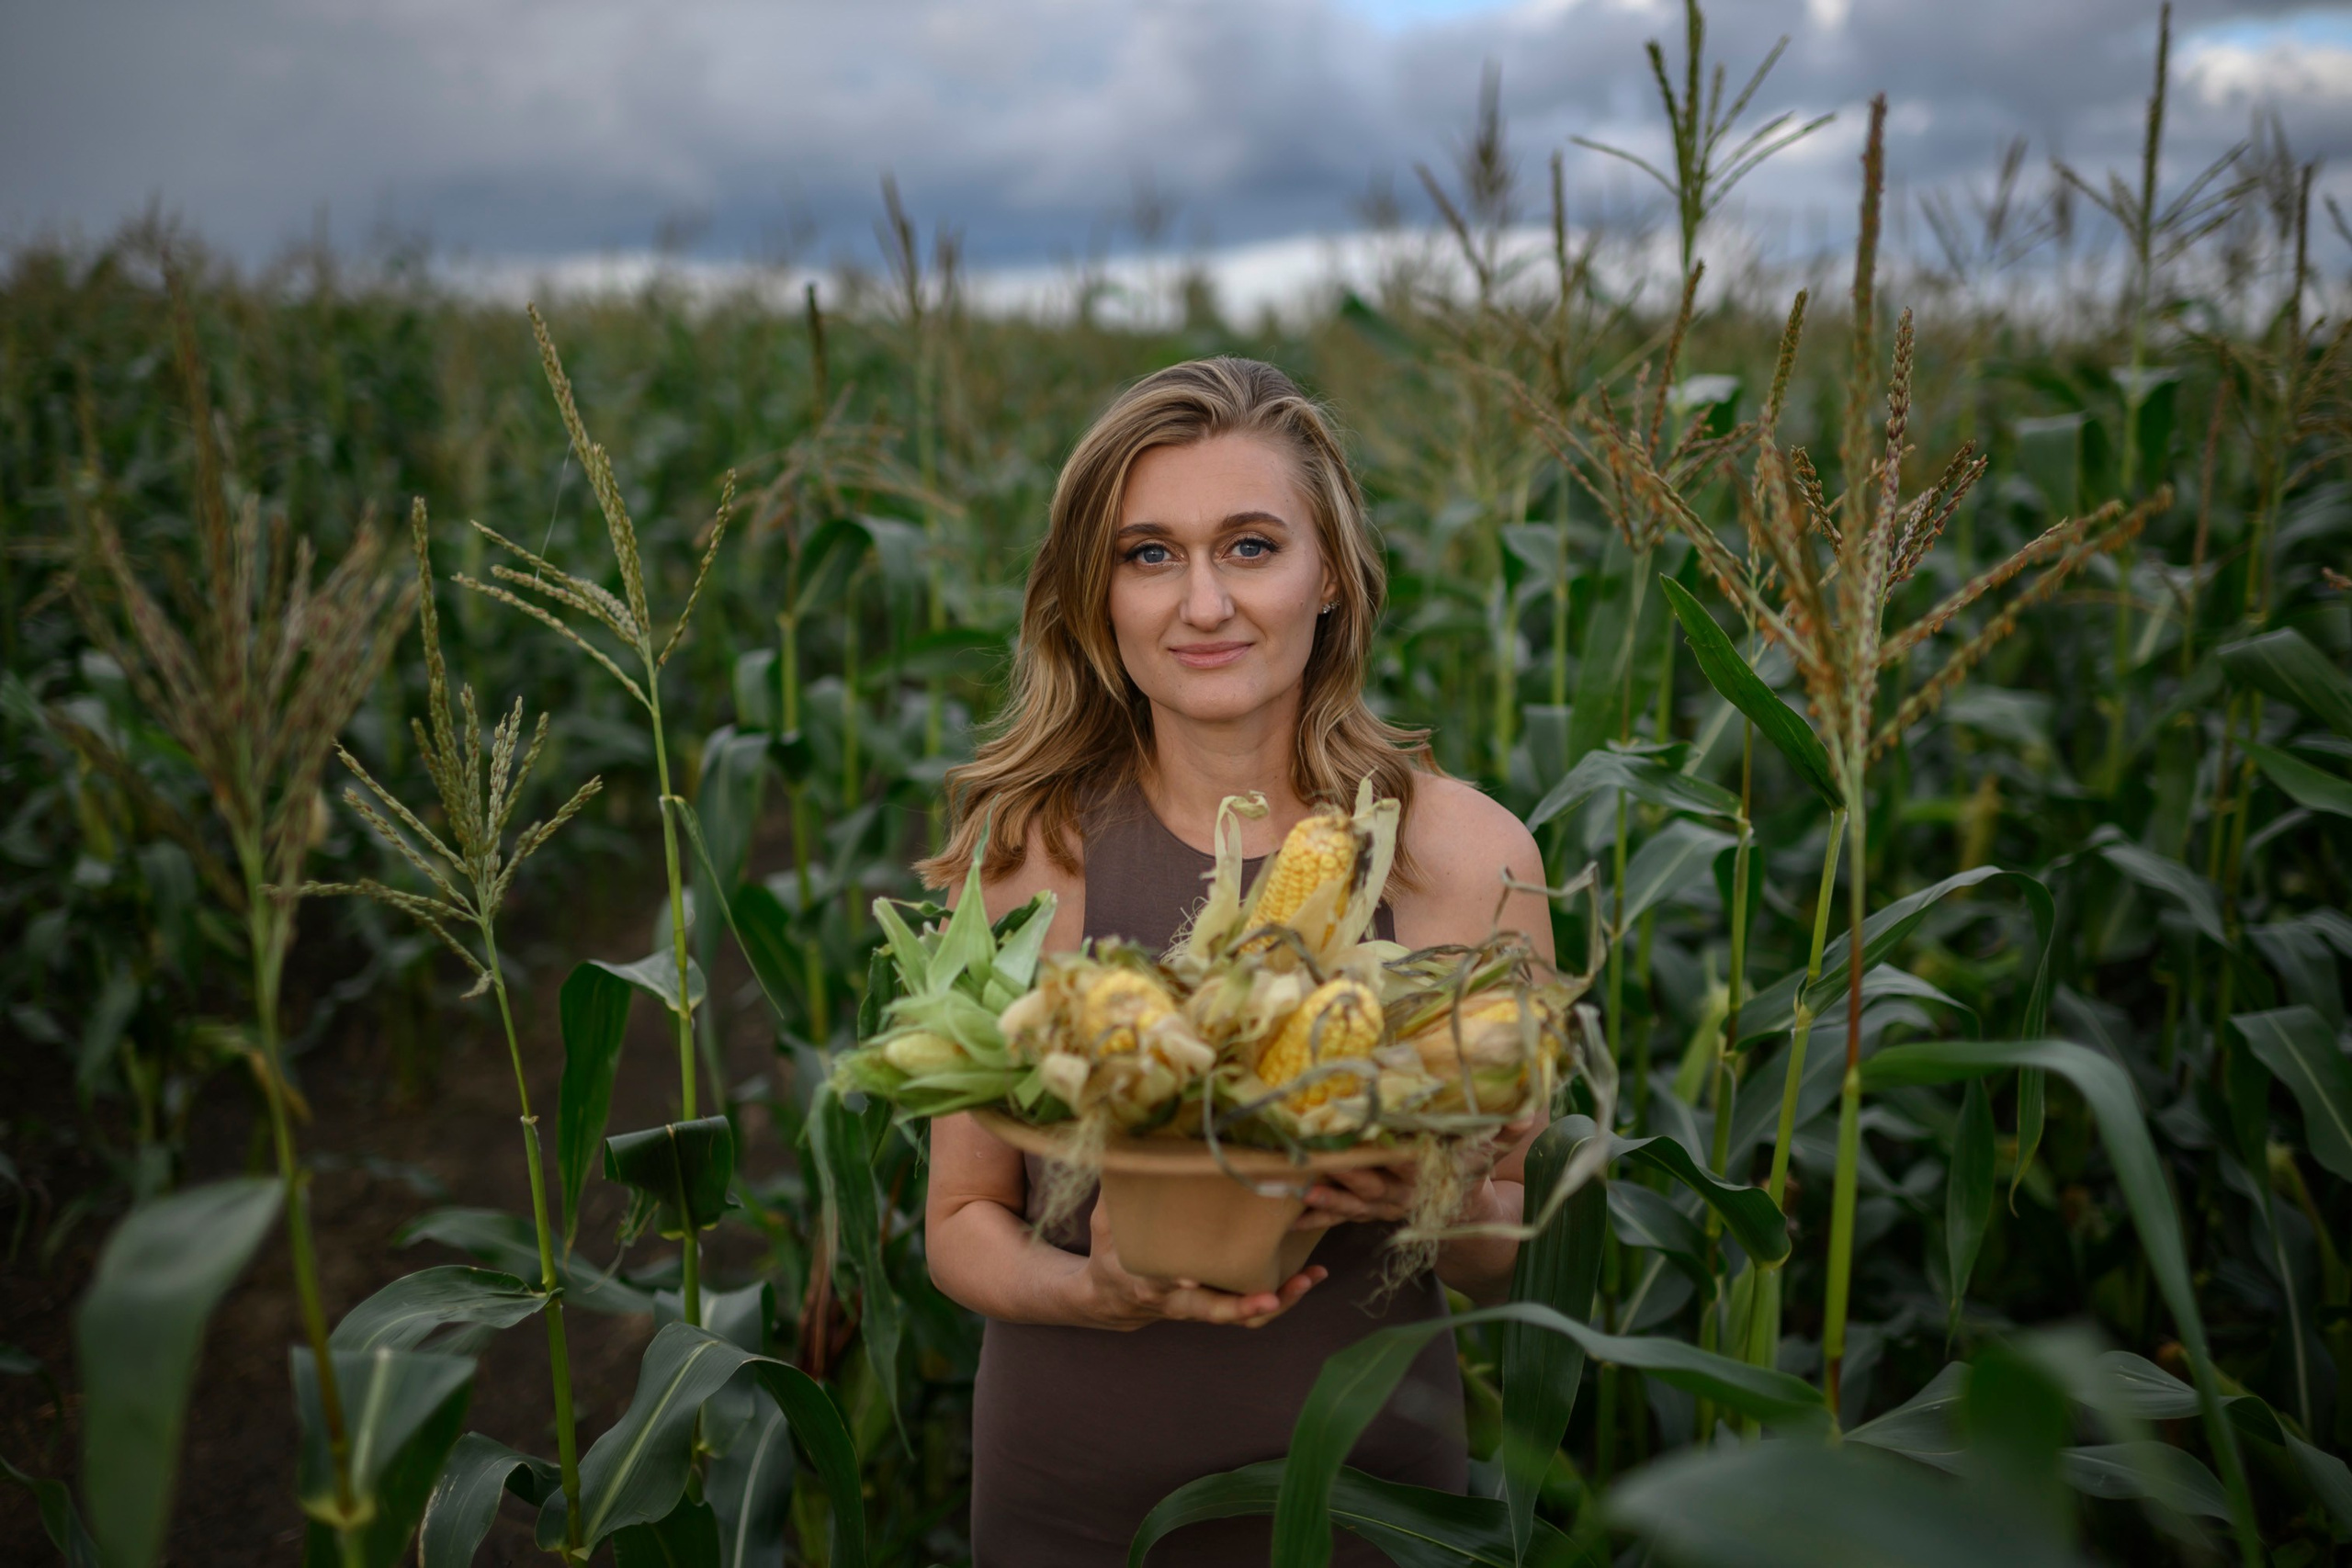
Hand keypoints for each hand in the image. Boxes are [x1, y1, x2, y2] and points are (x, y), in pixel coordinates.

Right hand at [1075, 1197, 1325, 1329]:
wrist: (1112, 1295)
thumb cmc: (1113, 1250)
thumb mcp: (1106, 1221)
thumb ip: (1118, 1191)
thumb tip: (1126, 1146)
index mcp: (1143, 1279)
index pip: (1159, 1283)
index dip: (1173, 1280)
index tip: (1187, 1274)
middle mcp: (1174, 1300)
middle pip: (1213, 1311)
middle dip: (1246, 1305)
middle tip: (1274, 1293)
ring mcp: (1198, 1307)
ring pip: (1239, 1318)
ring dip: (1277, 1304)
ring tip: (1307, 1281)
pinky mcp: (1216, 1305)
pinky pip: (1251, 1312)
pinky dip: (1281, 1299)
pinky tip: (1306, 1278)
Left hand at [1293, 1112, 1539, 1232]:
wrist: (1465, 1217)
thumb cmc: (1472, 1173)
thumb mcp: (1490, 1153)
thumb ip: (1504, 1131)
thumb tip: (1523, 1111)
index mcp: (1432, 1175)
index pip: (1411, 1161)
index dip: (1390, 1152)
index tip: (1366, 1135)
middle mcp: (1407, 1194)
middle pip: (1375, 1184)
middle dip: (1347, 1174)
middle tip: (1317, 1159)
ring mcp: (1387, 1207)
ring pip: (1355, 1203)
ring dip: (1328, 1198)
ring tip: (1300, 1189)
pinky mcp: (1371, 1213)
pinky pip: (1343, 1218)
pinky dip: (1319, 1217)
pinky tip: (1292, 1214)